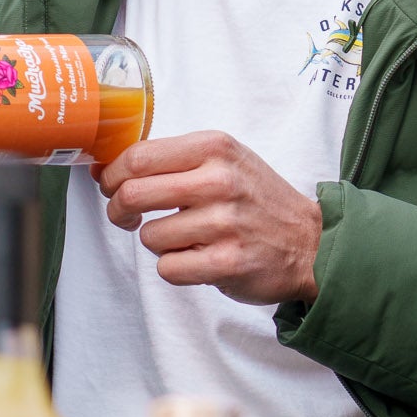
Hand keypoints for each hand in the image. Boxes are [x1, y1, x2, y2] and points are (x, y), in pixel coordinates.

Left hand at [98, 131, 321, 306]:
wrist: (310, 243)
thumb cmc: (257, 199)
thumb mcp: (224, 160)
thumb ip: (172, 160)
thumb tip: (106, 168)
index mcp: (213, 148)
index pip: (137, 156)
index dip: (112, 175)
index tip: (109, 185)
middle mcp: (219, 181)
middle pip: (133, 194)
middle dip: (118, 210)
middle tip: (125, 217)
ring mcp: (224, 223)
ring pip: (149, 235)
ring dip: (157, 242)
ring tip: (184, 238)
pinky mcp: (226, 262)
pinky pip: (168, 268)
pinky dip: (175, 268)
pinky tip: (197, 258)